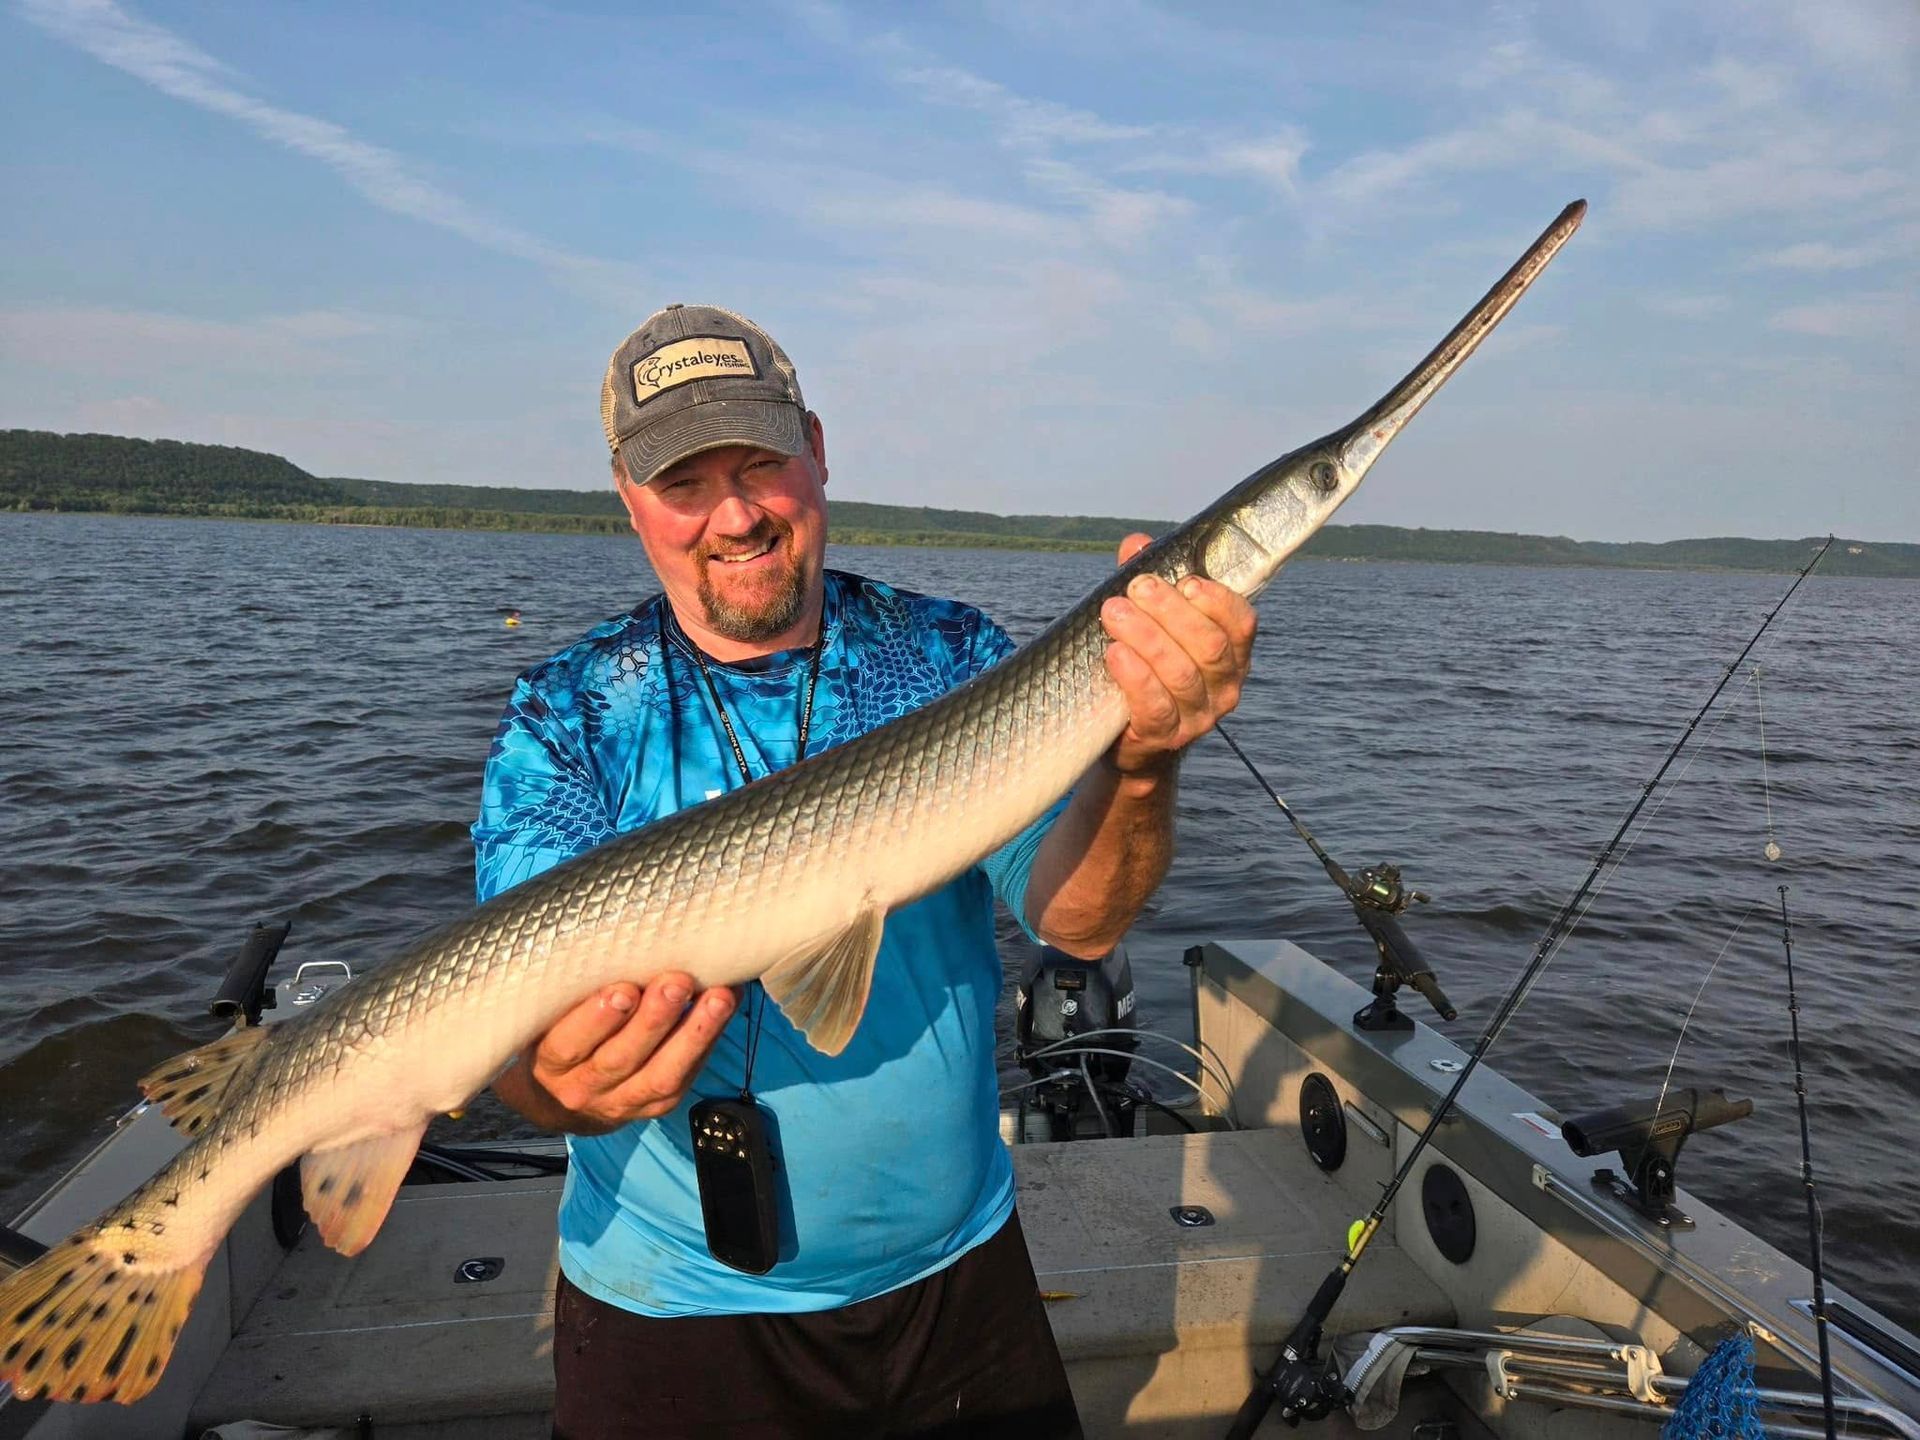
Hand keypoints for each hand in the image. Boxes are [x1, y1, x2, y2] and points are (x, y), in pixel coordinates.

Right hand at [494, 973, 737, 1134]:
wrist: (569, 1094)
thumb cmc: (562, 1030)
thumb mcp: (552, 1013)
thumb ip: (573, 986)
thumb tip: (619, 932)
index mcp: (549, 1062)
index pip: (567, 1045)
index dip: (596, 1019)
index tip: (624, 989)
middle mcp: (582, 1088)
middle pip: (620, 1058)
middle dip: (653, 1020)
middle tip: (678, 982)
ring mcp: (622, 1102)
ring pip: (660, 1075)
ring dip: (694, 1033)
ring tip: (719, 997)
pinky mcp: (656, 1105)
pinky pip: (685, 1077)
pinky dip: (708, 1040)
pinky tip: (726, 1006)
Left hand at [1098, 533, 1256, 780]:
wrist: (1131, 738)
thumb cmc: (1147, 667)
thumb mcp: (1150, 622)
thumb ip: (1149, 584)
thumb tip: (1136, 544)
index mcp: (1232, 653)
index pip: (1242, 623)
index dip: (1217, 600)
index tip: (1184, 581)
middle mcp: (1226, 686)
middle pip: (1209, 646)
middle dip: (1171, 612)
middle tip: (1136, 589)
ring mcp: (1200, 716)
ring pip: (1182, 673)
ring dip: (1146, 638)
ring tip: (1113, 613)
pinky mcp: (1168, 737)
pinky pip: (1156, 706)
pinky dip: (1136, 677)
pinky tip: (1115, 654)